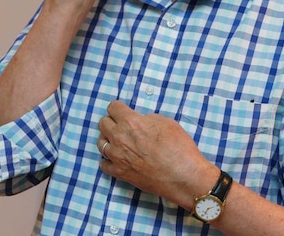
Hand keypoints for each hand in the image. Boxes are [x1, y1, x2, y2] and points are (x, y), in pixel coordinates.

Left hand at [97, 101, 217, 208]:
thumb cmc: (179, 147)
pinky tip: (118, 158)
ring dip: (109, 140)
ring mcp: (117, 157)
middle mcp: (119, 138)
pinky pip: (103, 164)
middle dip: (111, 121)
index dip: (119, 108)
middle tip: (122, 125)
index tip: (123, 111)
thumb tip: (140, 122)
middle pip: (102, 123)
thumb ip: (148, 119)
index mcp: (130, 122)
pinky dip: (109, 160)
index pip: (113, 107)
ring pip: (100, 143)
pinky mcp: (120, 173)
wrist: (183, 175)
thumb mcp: (166, 122)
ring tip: (120, 142)